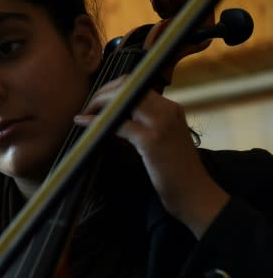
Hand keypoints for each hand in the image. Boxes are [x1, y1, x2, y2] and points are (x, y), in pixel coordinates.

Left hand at [74, 76, 228, 237]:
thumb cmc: (176, 172)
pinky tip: (82, 122)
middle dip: (103, 93)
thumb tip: (115, 118)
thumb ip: (147, 125)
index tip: (97, 102)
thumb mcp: (164, 139)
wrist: (194, 193)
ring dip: (99, 103)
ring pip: (122, 99)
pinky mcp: (151, 140)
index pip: (137, 84)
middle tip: (87, 107)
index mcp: (171, 108)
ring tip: (84, 113)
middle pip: (128, 86)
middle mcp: (168, 110)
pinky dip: (96, 121)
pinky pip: (116, 123)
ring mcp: (160, 123)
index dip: (113, 89)